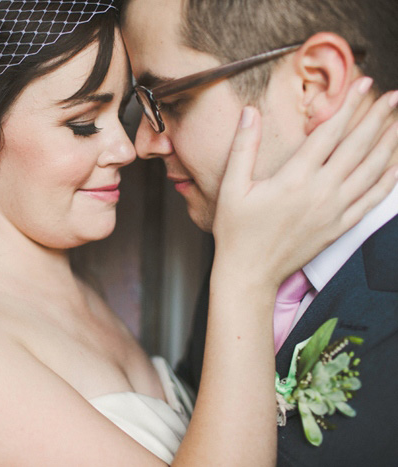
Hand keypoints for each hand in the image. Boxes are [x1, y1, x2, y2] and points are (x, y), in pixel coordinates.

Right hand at [213, 77, 397, 287]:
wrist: (250, 272)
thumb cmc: (237, 231)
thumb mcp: (232, 187)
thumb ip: (243, 147)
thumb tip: (250, 112)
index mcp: (294, 178)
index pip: (329, 132)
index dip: (348, 105)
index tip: (364, 84)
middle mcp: (321, 192)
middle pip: (357, 146)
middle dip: (378, 117)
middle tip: (394, 96)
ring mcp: (334, 211)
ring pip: (371, 170)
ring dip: (389, 143)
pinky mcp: (340, 227)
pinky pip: (372, 200)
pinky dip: (388, 181)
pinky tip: (396, 166)